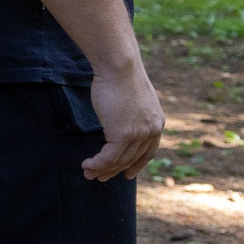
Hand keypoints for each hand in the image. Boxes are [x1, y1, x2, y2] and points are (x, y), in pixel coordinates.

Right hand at [83, 62, 164, 181]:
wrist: (119, 66)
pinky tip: (86, 164)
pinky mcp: (124, 134)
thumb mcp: (133, 99)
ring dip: (102, 169)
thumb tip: (120, 119)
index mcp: (156, 123)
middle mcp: (152, 131)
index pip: (149, 152)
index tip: (127, 174)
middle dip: (113, 170)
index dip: (137, 165)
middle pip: (132, 159)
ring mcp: (139, 134)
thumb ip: (132, 113)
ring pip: (119, 160)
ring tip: (87, 173)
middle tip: (99, 177)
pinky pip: (109, 157)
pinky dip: (97, 163)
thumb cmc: (121, 76)